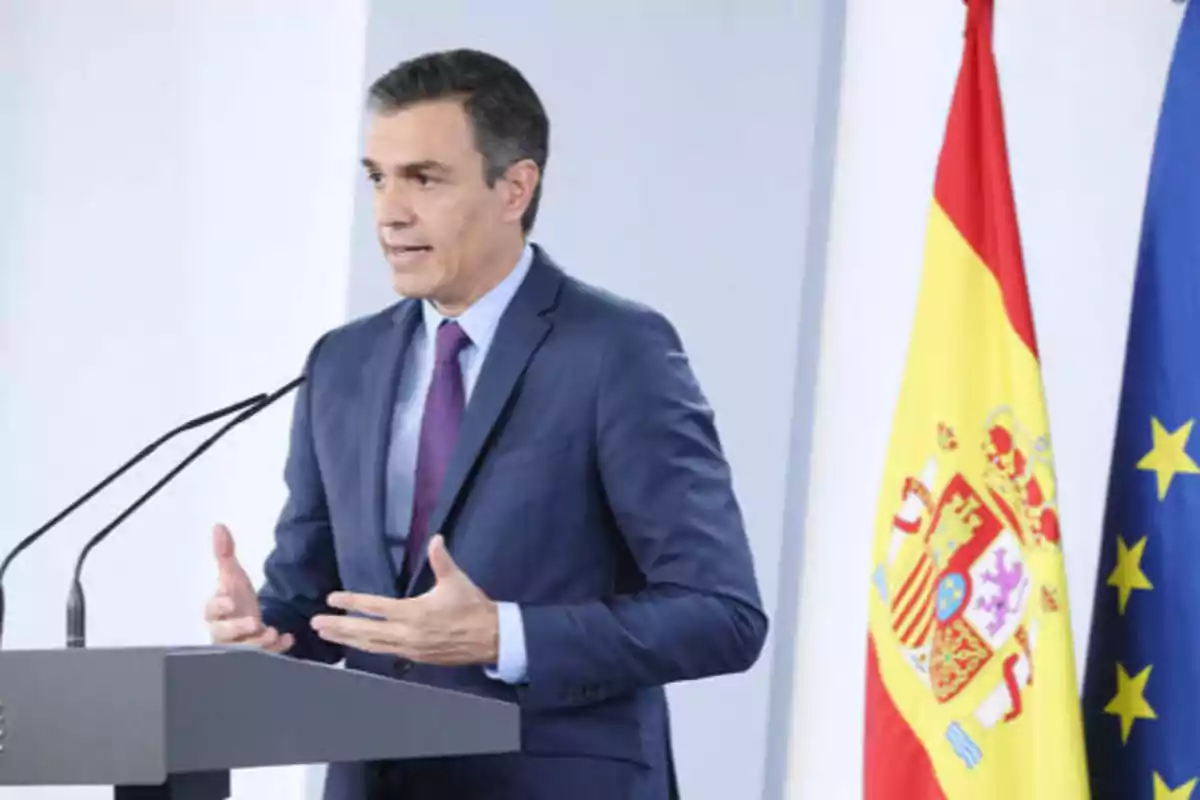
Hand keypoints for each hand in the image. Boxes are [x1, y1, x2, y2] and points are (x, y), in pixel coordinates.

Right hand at [204, 523, 293, 653]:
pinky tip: (286, 639)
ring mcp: (237, 646)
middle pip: (223, 635)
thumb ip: (224, 554)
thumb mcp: (232, 576)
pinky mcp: (254, 656)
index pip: (211, 610)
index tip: (230, 601)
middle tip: (254, 622)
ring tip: (272, 633)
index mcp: (215, 611)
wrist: (246, 620)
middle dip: (238, 629)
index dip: (219, 606)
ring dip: (257, 643)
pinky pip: (263, 656)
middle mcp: (223, 631)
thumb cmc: (235, 598)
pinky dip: (275, 649)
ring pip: (242, 649)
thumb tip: (219, 526)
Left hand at [310, 534, 497, 664]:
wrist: (490, 638)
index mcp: (414, 613)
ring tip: (326, 634)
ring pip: (371, 645)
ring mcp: (409, 649)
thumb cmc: (472, 606)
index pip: (376, 607)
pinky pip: (383, 652)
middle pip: (366, 631)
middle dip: (339, 626)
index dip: (353, 602)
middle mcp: (407, 634)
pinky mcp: (414, 658)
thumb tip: (436, 538)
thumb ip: (442, 560)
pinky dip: (366, 648)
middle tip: (316, 623)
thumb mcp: (457, 580)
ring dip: (347, 639)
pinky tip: (354, 645)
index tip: (333, 599)